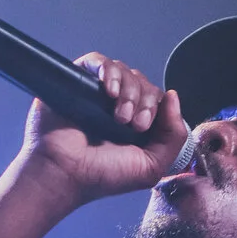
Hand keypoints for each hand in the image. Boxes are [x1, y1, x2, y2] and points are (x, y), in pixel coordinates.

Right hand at [16, 53, 189, 207]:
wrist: (63, 173)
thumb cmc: (101, 176)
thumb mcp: (151, 166)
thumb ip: (173, 136)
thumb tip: (173, 96)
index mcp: (135, 124)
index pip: (157, 99)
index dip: (156, 107)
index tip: (143, 126)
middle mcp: (116, 106)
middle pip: (143, 83)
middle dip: (144, 101)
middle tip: (132, 124)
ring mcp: (95, 93)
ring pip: (124, 71)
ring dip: (129, 91)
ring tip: (118, 116)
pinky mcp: (76, 81)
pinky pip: (98, 61)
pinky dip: (108, 71)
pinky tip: (108, 91)